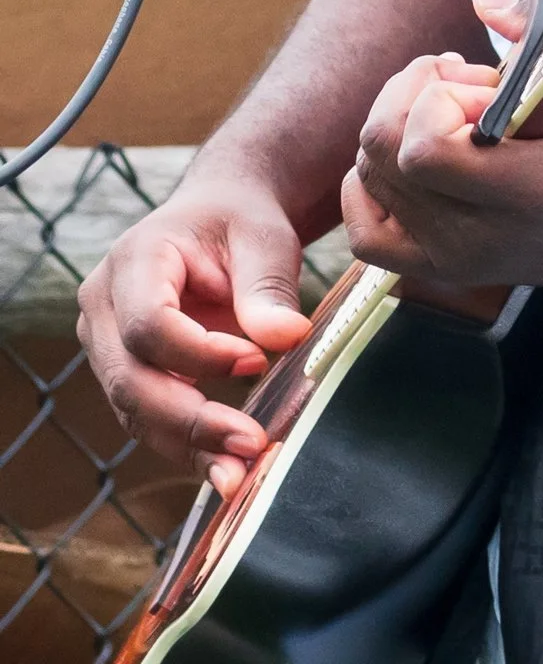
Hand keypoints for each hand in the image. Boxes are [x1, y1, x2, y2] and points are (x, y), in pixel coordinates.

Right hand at [76, 171, 312, 497]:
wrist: (221, 218)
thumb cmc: (240, 221)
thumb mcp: (264, 237)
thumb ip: (268, 286)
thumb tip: (288, 338)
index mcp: (133, 261)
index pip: (149, 325)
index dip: (199, 353)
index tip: (257, 360)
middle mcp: (103, 308)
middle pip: (131, 380)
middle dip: (189, 421)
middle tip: (251, 445)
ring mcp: (107, 346)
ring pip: (135, 411)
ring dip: (187, 447)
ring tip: (239, 475)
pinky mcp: (127, 373)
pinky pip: (149, 418)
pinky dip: (188, 445)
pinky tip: (228, 469)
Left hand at [340, 39, 542, 294]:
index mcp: (534, 193)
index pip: (425, 151)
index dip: (440, 99)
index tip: (490, 82)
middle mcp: (487, 237)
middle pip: (384, 156)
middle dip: (415, 97)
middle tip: (471, 81)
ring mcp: (463, 261)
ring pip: (369, 182)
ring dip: (401, 130)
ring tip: (458, 113)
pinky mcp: (452, 270)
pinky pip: (369, 234)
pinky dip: (372, 186)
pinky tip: (415, 153)